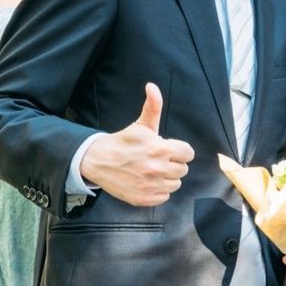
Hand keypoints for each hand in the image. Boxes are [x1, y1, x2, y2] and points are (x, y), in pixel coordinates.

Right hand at [80, 83, 194, 205]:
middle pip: (183, 169)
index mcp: (160, 148)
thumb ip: (153, 107)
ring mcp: (151, 185)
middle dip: (172, 163)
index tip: (167, 149)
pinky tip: (147, 181)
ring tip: (152, 170)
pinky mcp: (144, 199)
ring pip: (175, 184)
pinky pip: (165, 196)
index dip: (179, 150)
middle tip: (157, 160)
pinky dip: (158, 191)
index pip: (188, 154)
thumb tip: (152, 86)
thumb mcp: (141, 125)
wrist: (97, 161)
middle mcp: (157, 168)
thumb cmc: (124, 141)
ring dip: (167, 178)